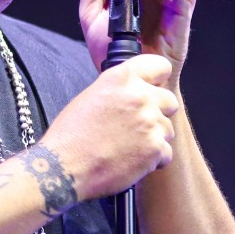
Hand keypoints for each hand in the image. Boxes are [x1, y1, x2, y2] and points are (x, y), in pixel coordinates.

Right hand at [40, 54, 178, 199]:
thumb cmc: (71, 135)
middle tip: (138, 125)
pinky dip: (153, 160)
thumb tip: (137, 89)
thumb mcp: (91, 95)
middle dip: (158, 113)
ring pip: (168, 128)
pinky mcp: (155, 148)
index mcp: (121, 78)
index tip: (152, 88)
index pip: (160, 65)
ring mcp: (149, 122)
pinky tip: (131, 160)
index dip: (157, 80)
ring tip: (129, 146)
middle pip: (170, 100)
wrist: (64, 168)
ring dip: (154, 138)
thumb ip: (120, 88)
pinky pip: (166, 153)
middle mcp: (138, 96)